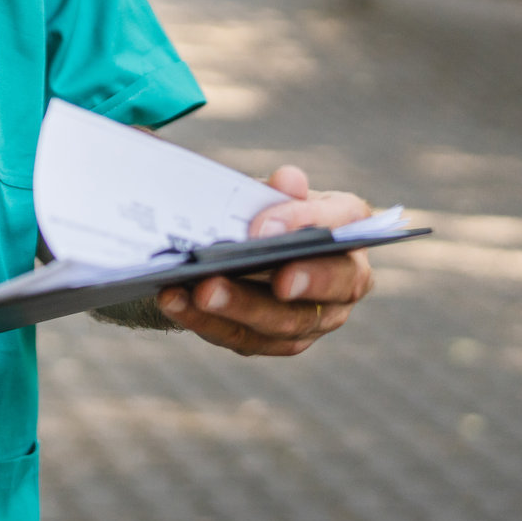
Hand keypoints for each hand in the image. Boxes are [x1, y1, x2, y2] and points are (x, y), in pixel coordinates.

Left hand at [157, 164, 375, 356]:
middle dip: (283, 281)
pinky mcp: (280, 340)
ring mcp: (318, 317)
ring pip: (285, 321)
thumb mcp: (267, 193)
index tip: (262, 228)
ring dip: (237, 306)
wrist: (244, 246)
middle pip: (326, 286)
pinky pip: (246, 337)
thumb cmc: (264, 212)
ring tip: (197, 289)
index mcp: (347, 228)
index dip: (305, 223)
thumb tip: (288, 181)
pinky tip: (175, 300)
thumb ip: (277, 190)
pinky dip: (206, 320)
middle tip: (250, 270)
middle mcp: (345, 278)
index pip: (342, 222)